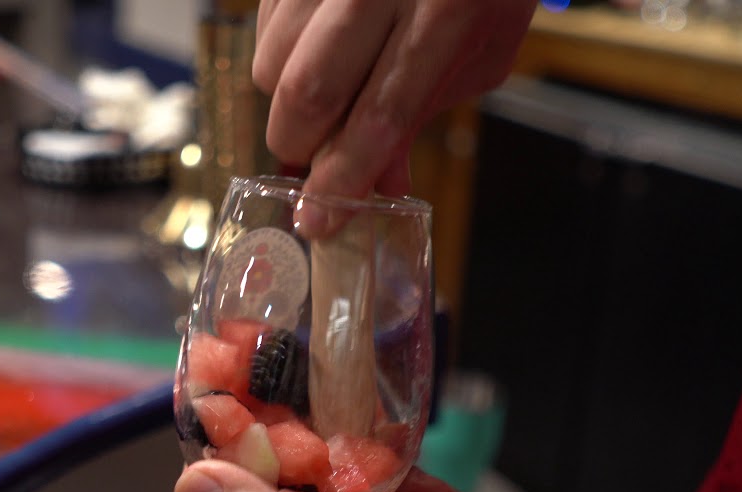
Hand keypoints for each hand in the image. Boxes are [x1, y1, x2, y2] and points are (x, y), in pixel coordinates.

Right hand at [253, 0, 535, 197]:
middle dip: (299, 146)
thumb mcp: (479, 54)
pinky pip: (262, 25)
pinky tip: (316, 49)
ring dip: (285, 101)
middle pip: (305, 90)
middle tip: (310, 163)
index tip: (318, 220)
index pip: (380, 114)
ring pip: (270, 62)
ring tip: (324, 95)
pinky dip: (280, 56)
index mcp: (445, 12)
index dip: (343, 176)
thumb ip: (421, 116)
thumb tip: (371, 184)